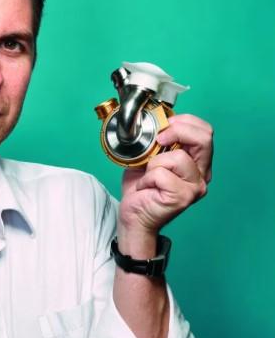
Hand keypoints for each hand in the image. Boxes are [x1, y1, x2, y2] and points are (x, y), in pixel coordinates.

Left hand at [118, 114, 213, 235]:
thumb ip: (160, 141)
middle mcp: (202, 175)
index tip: (165, 125)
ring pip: (178, 157)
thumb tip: (159, 123)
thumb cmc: (141, 188)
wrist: (133, 216)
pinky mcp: (183, 197)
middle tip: (159, 140)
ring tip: (148, 177)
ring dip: (155, 163)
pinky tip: (146, 188)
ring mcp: (195, 187)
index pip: (205, 132)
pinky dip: (147, 178)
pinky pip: (162, 174)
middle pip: (204, 139)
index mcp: (197, 162)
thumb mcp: (150, 157)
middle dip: (177, 131)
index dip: (185, 122)